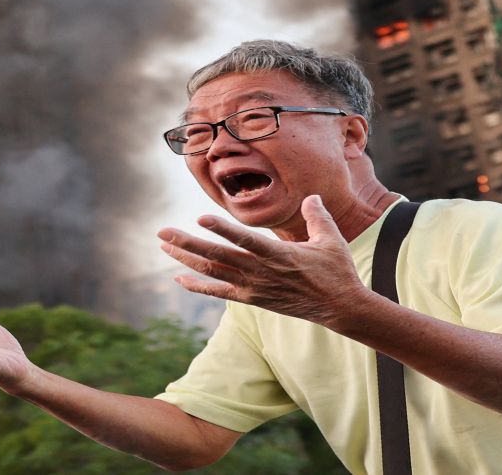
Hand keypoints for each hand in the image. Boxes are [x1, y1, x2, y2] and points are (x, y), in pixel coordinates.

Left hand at [158, 195, 370, 326]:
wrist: (339, 307)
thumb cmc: (336, 270)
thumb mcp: (331, 238)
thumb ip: (317, 215)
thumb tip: (311, 196)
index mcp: (279, 254)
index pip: (245, 240)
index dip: (223, 230)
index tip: (200, 219)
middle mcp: (261, 272)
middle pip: (218, 256)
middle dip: (187, 243)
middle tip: (162, 231)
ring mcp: (254, 287)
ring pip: (213, 271)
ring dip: (186, 258)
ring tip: (164, 245)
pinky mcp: (253, 299)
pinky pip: (219, 292)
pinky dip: (198, 285)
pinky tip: (179, 277)